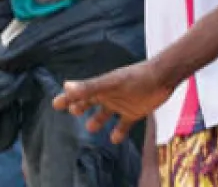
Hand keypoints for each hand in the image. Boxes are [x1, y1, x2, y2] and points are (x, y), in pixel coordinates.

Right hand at [52, 59, 174, 142]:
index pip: (80, 93)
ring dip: (98, 121)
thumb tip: (66, 86)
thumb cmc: (135, 77)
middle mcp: (109, 96)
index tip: (56, 103)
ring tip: (91, 128)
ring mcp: (121, 105)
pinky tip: (115, 139)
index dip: (68, 98)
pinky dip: (119, 133)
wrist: (162, 78)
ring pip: (105, 115)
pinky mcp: (134, 113)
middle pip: (90, 103)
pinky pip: (124, 125)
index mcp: (101, 87)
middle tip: (73, 111)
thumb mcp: (111, 83)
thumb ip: (90, 87)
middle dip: (80, 107)